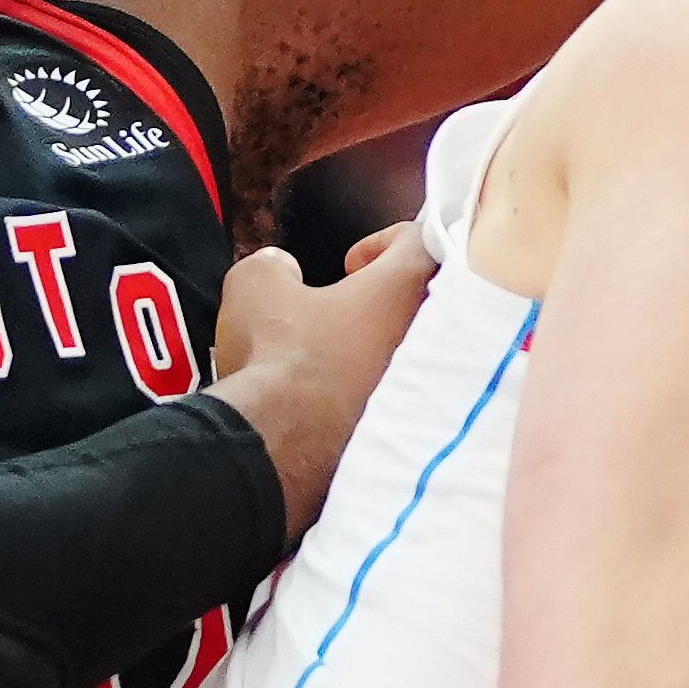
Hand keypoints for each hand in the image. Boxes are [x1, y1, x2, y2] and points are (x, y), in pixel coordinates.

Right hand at [211, 224, 438, 539]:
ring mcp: (429, 386)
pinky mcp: (415, 431)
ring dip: (387, 349)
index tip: (353, 265)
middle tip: (353, 309)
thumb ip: (274, 264)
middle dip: (393, 301)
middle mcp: (432, 335)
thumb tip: (280, 270)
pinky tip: (341, 404)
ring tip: (343, 358)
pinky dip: (382, 395)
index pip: (423, 240)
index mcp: (405, 287)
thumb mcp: (256, 286)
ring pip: (423, 353)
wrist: (279, 448)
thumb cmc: (279, 359)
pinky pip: (410, 401)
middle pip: (433, 300)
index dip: (384, 242)